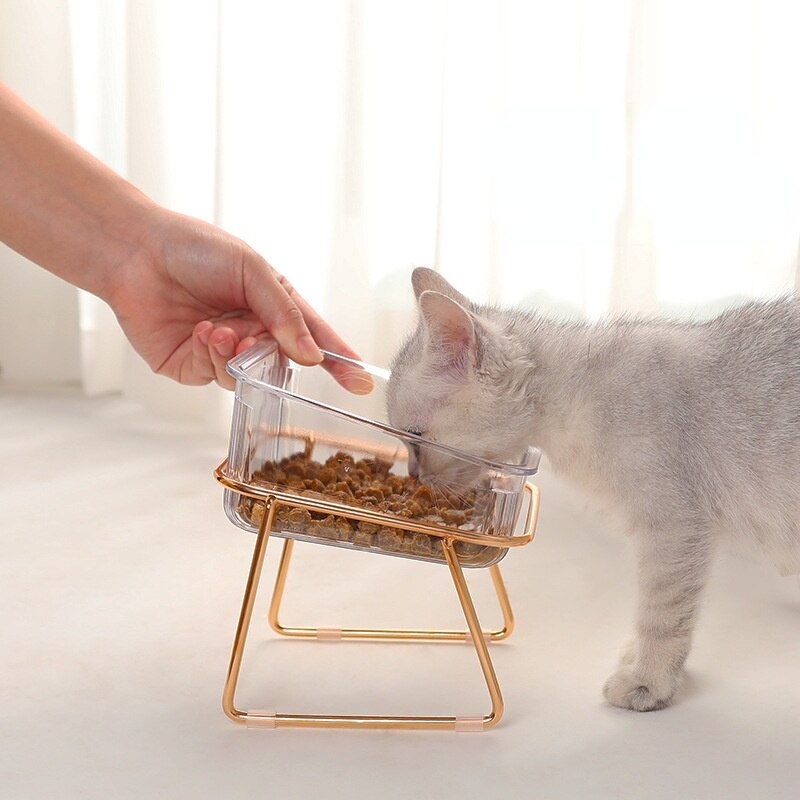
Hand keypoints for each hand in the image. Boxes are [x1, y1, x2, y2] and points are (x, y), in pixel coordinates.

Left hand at [107, 208, 369, 391]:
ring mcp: (225, 353)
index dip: (339, 361)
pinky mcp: (195, 367)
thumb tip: (311, 356)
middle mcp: (253, 333)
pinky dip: (213, 356)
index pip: (314, 339)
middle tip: (253, 336)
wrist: (136, 253)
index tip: (361, 383)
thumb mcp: (253, 270)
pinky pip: (218, 377)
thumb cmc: (198, 250)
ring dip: (239, 356)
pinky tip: (201, 332)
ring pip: (251, 377)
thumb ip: (284, 313)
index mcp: (274, 307)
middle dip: (273, 353)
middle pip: (283, 362)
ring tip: (219, 330)